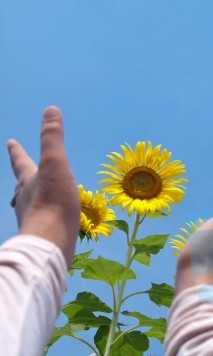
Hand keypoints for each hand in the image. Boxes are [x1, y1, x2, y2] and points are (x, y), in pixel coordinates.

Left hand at [7, 106, 79, 265]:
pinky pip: (38, 217)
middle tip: (18, 174)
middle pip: (20, 184)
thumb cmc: (53, 201)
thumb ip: (52, 138)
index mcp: (28, 180)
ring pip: (26, 202)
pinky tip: (45, 218)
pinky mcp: (40, 232)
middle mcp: (25, 198)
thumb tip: (50, 109)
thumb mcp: (55, 164)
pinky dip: (40, 213)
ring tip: (26, 196)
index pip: (20, 161)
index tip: (10, 142)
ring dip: (26, 196)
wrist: (50, 241)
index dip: (16, 151)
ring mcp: (31, 216)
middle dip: (21, 176)